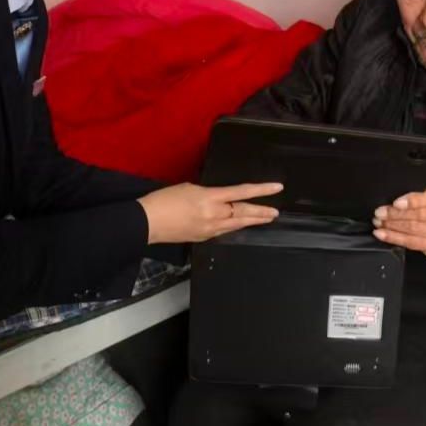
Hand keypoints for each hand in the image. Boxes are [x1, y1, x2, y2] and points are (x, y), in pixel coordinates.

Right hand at [139, 182, 281, 243]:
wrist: (148, 222)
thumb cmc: (165, 200)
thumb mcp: (190, 187)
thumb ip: (208, 193)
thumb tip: (217, 198)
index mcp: (210, 198)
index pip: (242, 192)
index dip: (261, 190)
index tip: (277, 187)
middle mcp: (214, 215)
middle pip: (244, 213)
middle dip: (262, 212)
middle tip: (275, 213)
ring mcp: (210, 229)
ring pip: (237, 225)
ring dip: (252, 221)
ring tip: (265, 219)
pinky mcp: (203, 238)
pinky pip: (224, 231)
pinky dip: (234, 226)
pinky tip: (239, 225)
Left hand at [372, 186, 425, 264]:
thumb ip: (422, 196)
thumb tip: (397, 202)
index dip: (412, 201)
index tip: (396, 203)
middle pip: (419, 216)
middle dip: (395, 215)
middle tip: (380, 213)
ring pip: (413, 230)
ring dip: (392, 227)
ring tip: (378, 223)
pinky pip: (412, 243)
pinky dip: (395, 238)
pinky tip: (383, 234)